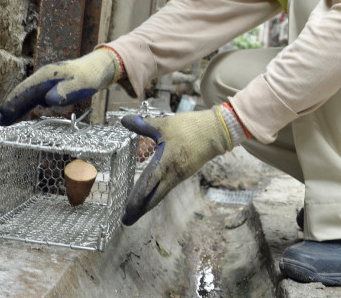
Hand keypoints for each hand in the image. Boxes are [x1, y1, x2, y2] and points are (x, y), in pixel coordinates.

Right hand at [0, 48, 119, 125]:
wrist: (98, 68)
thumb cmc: (89, 77)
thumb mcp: (80, 85)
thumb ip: (65, 92)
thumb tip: (47, 100)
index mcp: (46, 76)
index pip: (24, 91)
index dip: (12, 103)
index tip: (3, 116)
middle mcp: (43, 77)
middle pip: (22, 93)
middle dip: (10, 107)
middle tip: (0, 124)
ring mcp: (46, 81)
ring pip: (27, 96)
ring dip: (17, 108)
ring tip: (7, 121)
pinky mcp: (51, 86)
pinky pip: (35, 96)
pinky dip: (27, 105)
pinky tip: (24, 113)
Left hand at [121, 107, 232, 224]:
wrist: (215, 132)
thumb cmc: (189, 127)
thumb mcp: (164, 124)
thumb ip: (143, 125)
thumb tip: (125, 120)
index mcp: (165, 162)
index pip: (148, 184)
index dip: (137, 198)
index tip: (126, 209)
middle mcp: (172, 173)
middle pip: (154, 197)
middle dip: (140, 209)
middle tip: (126, 220)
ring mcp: (179, 175)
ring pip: (160, 194)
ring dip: (147, 204)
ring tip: (135, 213)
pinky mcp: (184, 173)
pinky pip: (167, 187)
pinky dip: (156, 195)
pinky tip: (151, 196)